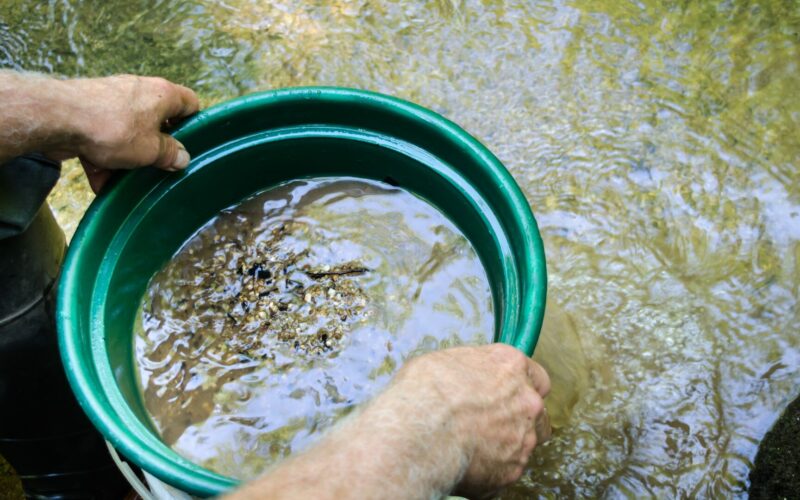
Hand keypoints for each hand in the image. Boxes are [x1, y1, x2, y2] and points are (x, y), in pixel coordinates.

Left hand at [58, 75, 199, 191]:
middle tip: (161, 167)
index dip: (195, 123)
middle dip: (157, 147)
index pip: (189, 103)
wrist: (58, 118)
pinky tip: (102, 182)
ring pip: (129, 133)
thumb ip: (170, 153)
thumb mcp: (151, 149)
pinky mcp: (88, 114)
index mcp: (162, 94)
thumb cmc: (113, 128)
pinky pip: (104, 140)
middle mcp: (138, 93)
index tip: (192, 145)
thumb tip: (182, 157)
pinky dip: (104, 160)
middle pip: (157, 121)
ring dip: (130, 157)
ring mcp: (112, 102)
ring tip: (129, 181)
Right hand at [225, 343, 550, 499]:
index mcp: (502, 360)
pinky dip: (490, 472)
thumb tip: (429, 372)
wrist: (408, 432)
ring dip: (500, 444)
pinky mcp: (509, 468)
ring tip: (463, 450)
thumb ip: (442, 369)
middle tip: (478, 426)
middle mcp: (521, 393)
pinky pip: (508, 470)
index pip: (528, 369)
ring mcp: (519, 432)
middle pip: (533, 403)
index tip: (496, 393)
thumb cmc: (406, 393)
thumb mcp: (425, 365)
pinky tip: (463, 472)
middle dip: (509, 414)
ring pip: (522, 439)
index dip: (511, 383)